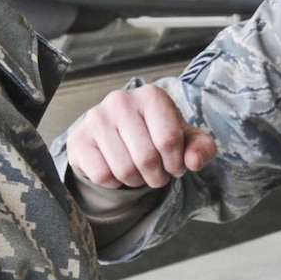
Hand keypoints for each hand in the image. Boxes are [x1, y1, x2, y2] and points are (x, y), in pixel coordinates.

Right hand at [68, 84, 216, 189]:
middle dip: (157, 176)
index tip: (175, 166)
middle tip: (157, 175)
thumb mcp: (187, 139)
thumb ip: (201, 148)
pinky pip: (101, 175)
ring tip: (140, 173)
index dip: (176, 163)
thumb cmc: (157, 134)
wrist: (118, 134)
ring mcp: (96, 118)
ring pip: (124, 169)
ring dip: (137, 181)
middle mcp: (121, 101)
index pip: (169, 140)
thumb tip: (193, 161)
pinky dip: (115, 183)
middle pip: (146, 157)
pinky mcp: (79, 139)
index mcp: (152, 96)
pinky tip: (118, 171)